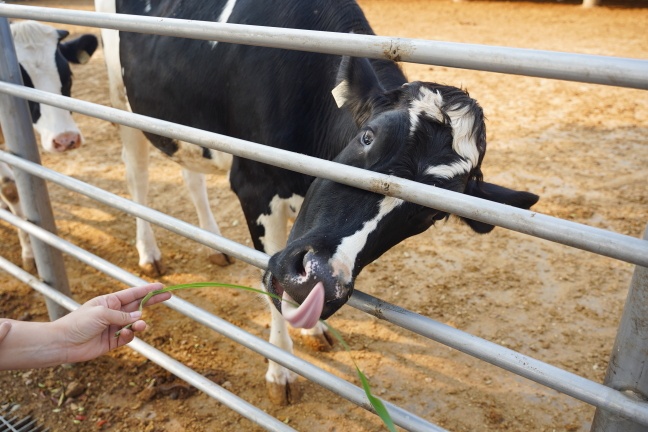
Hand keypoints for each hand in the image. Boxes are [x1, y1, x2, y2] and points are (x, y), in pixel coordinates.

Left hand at [53, 283, 170, 363]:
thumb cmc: (78, 323)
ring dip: (140, 325)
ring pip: (135, 324)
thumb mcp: (101, 313)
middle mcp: (114, 313)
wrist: (64, 343)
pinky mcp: (113, 341)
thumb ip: (122, 315)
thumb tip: (139, 318)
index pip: (133, 294)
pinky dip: (130, 336)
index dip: (147, 290)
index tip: (161, 286)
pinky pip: (128, 337)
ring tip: (140, 326)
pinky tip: (126, 335)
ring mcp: (114, 327)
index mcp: (109, 301)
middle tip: (168, 296)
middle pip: (138, 306)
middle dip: (153, 302)